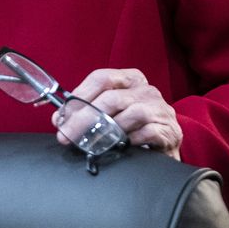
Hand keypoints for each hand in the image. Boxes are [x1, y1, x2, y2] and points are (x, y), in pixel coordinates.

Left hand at [55, 68, 181, 157]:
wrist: (163, 149)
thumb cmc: (133, 128)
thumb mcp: (111, 113)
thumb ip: (87, 111)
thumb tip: (59, 119)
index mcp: (131, 80)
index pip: (102, 78)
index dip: (79, 95)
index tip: (62, 115)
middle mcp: (147, 90)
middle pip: (111, 98)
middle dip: (84, 119)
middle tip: (67, 136)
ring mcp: (161, 109)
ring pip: (130, 113)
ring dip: (106, 131)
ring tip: (92, 143)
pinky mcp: (169, 130)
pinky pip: (147, 132)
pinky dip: (130, 140)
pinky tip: (121, 146)